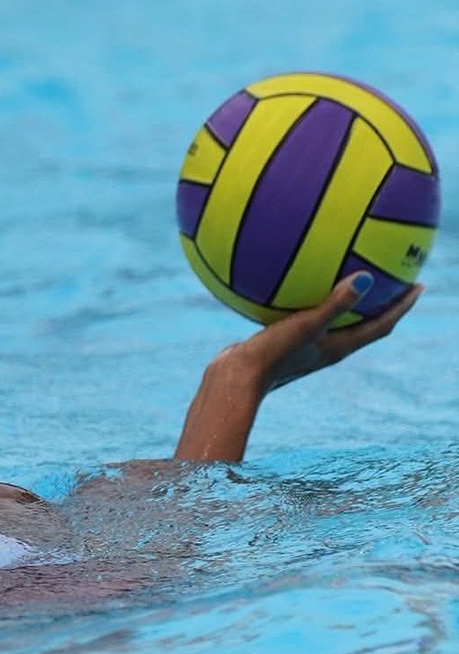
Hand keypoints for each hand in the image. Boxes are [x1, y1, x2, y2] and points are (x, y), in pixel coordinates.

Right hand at [174, 272, 422, 461]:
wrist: (234, 379)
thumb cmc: (273, 356)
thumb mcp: (306, 326)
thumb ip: (335, 303)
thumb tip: (366, 278)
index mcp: (340, 347)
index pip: (382, 325)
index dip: (403, 307)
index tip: (419, 285)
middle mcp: (327, 348)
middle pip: (365, 323)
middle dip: (383, 302)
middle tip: (395, 277)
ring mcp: (306, 346)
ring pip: (335, 320)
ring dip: (348, 302)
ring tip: (351, 275)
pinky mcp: (284, 341)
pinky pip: (305, 315)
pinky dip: (309, 298)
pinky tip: (294, 278)